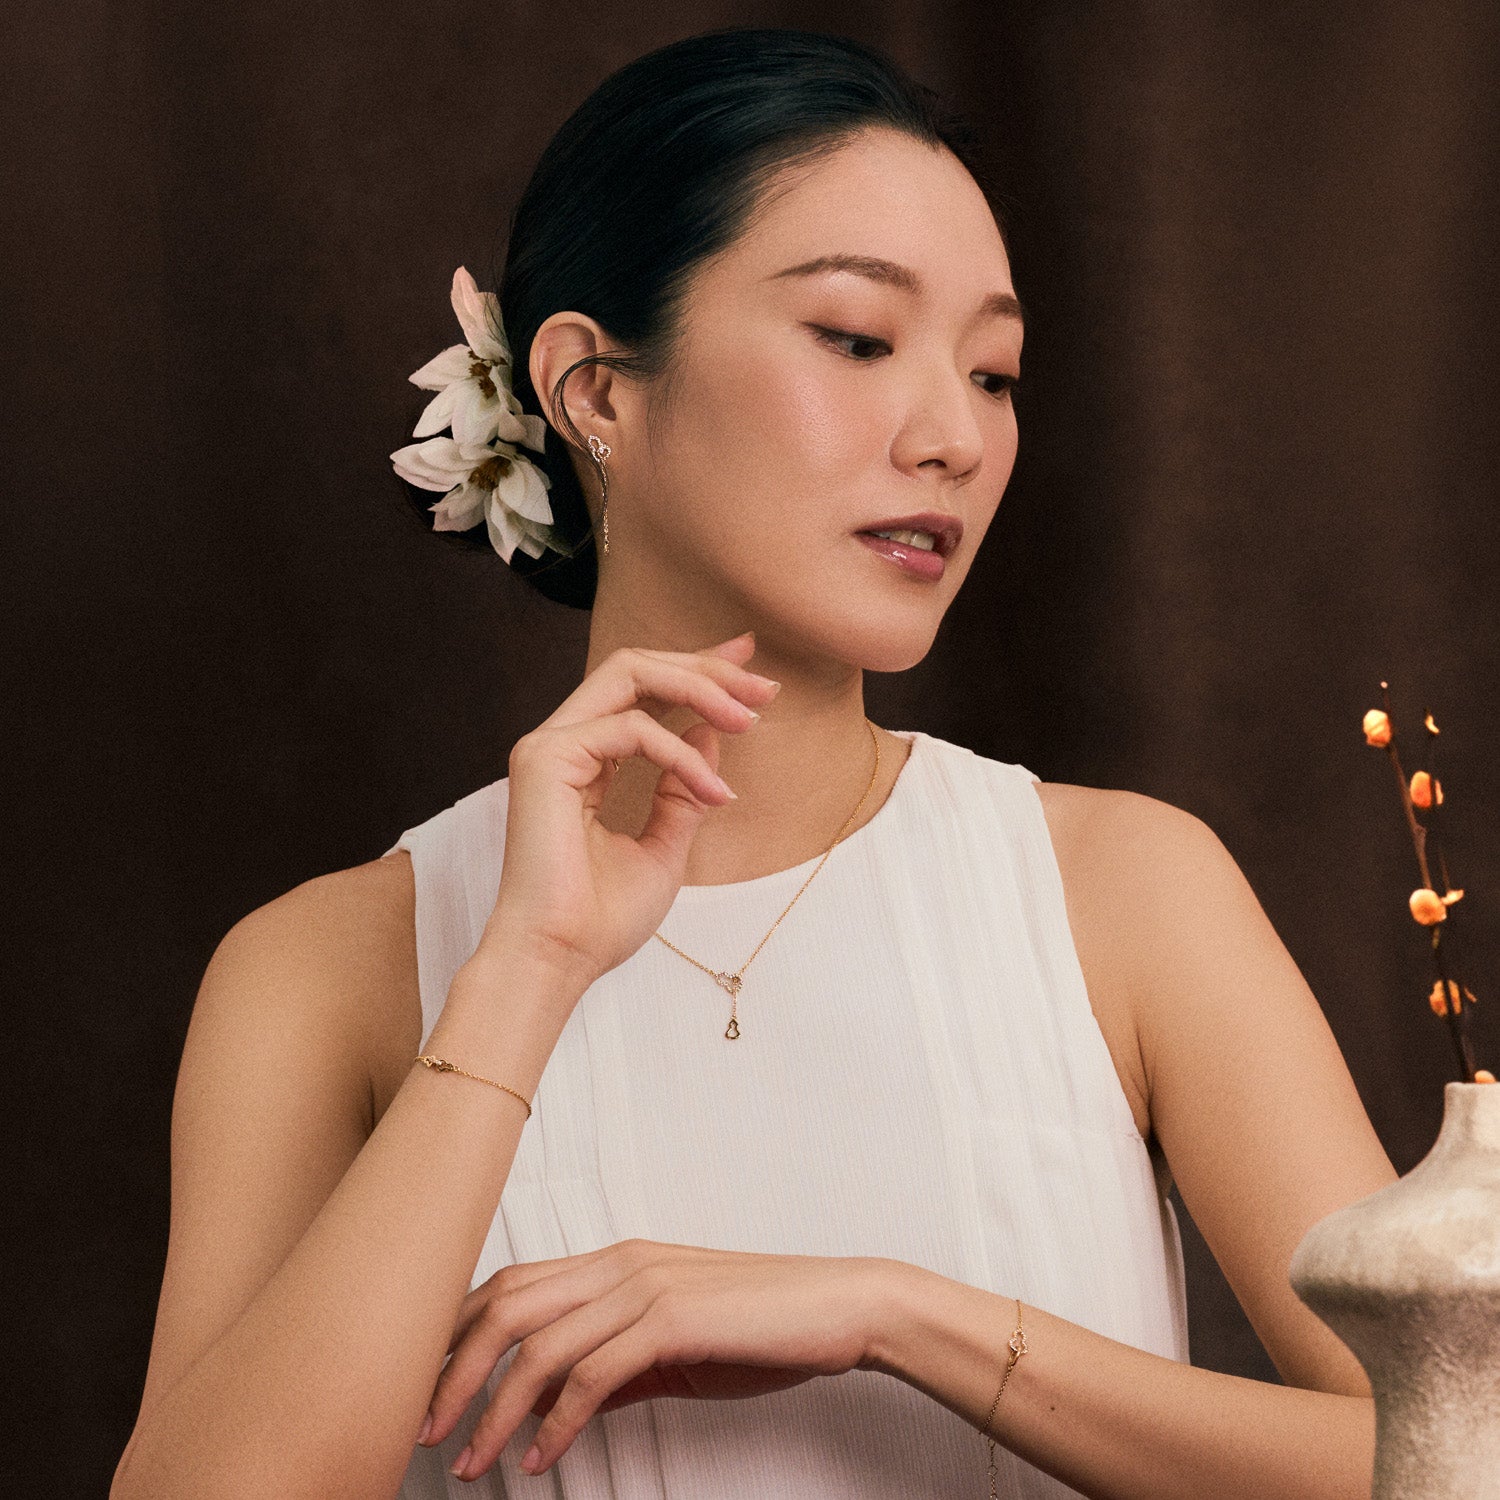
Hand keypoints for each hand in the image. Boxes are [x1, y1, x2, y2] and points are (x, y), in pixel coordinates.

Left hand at [417, 1239, 888, 1480]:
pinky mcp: (671, 1320)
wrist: (839, 1307)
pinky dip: (557, 1424)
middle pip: (506, 1306)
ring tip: (471, 1461)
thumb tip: (556, 1406)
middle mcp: (619, 1264)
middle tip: (421, 1430)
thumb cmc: (763, 1323)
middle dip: (452, 1370)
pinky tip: (541, 1461)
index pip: (512, 1285)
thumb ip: (613, 1364)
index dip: (457, 1334)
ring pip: (538, 1345)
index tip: (425, 1388)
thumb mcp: (674, 1343)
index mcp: (616, 1261)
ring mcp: (643, 1287)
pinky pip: (593, 1376)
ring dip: (493, 1409)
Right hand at [477, 632, 781, 990]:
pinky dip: (681, 754)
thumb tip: (710, 731)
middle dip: (707, 667)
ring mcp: (549, 745)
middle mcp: (562, 742)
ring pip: (631, 673)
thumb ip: (684, 789)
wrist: (560, 959)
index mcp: (584, 760)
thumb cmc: (601, 919)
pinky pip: (631, 728)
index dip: (696, 666)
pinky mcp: (546, 757)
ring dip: (700, 689)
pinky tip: (711, 791)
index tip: (749, 660)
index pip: (640, 689)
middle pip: (636, 665)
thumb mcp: (665, 846)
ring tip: (750, 719)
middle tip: (765, 686)